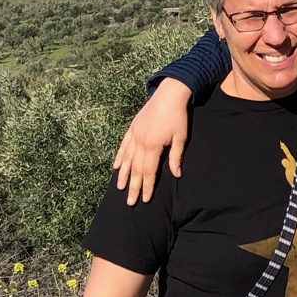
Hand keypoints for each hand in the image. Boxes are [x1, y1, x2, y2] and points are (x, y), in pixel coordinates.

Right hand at [113, 79, 192, 203]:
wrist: (169, 94)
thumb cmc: (177, 116)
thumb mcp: (180, 137)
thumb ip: (175, 157)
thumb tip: (176, 175)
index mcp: (152, 146)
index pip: (148, 171)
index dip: (147, 186)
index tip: (145, 199)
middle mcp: (140, 142)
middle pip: (135, 169)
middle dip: (133, 186)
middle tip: (130, 202)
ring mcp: (134, 135)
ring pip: (126, 159)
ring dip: (123, 175)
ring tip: (119, 188)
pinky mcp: (132, 128)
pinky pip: (123, 146)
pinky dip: (119, 157)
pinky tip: (116, 167)